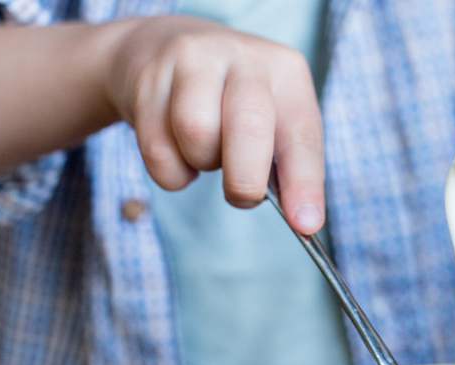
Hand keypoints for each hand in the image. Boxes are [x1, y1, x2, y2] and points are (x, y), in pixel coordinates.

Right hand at [105, 16, 323, 233]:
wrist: (156, 48)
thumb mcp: (269, 117)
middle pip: (249, 127)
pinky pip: (157, 148)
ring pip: (197, 134)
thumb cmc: (227, 99)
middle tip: (242, 196)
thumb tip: (302, 220)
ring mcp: (193, 60)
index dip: (305, 184)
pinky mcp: (149, 76)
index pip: (302, 134)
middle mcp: (244, 58)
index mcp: (286, 71)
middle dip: (245, 179)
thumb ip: (284, 164)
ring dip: (201, 164)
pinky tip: (176, 151)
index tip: (305, 224)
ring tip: (205, 154)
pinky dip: (170, 171)